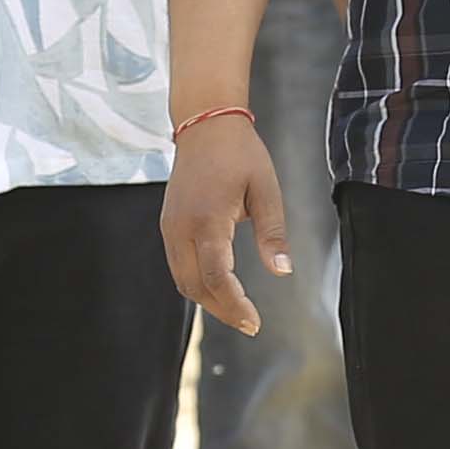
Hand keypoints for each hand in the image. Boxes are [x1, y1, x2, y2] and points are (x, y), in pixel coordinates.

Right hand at [164, 109, 287, 333]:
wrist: (204, 126)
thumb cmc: (240, 154)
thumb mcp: (266, 190)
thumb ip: (273, 233)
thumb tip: (282, 271)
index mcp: (208, 219)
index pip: (217, 276)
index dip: (234, 305)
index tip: (254, 322)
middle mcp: (181, 227)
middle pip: (195, 286)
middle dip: (221, 310)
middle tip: (249, 323)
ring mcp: (169, 227)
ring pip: (182, 280)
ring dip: (207, 300)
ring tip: (236, 310)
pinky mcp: (167, 225)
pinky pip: (177, 265)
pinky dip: (196, 283)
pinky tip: (218, 288)